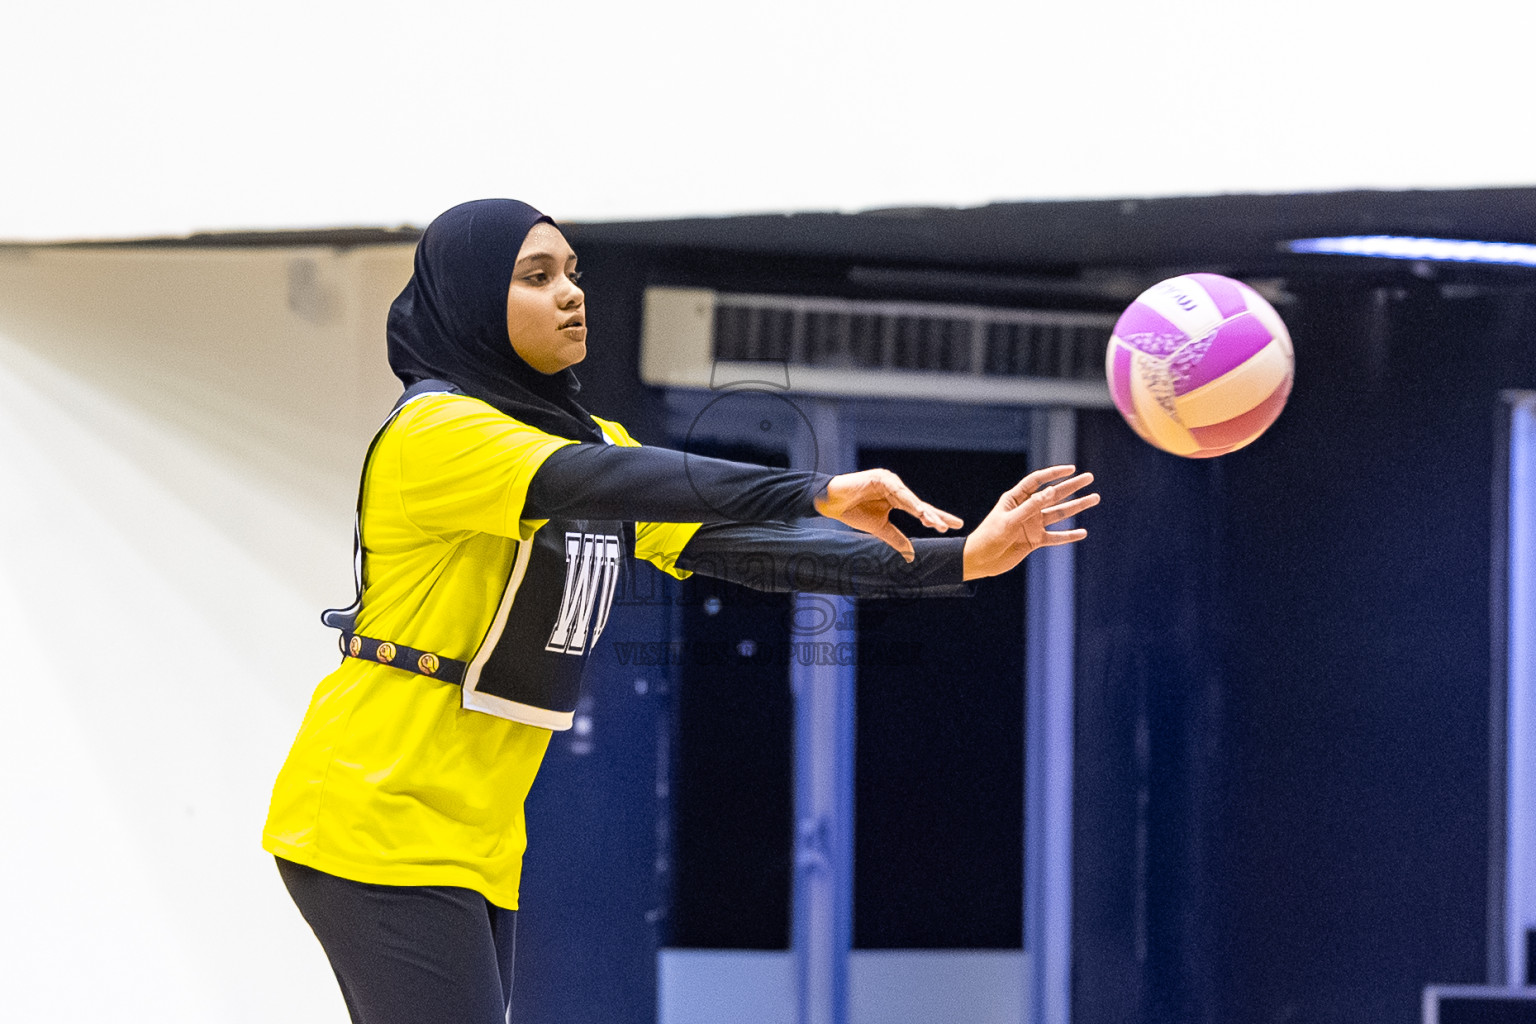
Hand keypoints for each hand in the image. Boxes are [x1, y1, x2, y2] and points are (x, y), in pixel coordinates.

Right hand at [814, 469, 963, 561]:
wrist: (831, 503)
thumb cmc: (853, 512)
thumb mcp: (879, 528)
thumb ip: (896, 538)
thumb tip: (911, 554)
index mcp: (897, 498)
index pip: (919, 510)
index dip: (934, 518)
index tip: (951, 527)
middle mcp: (896, 488)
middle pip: (920, 504)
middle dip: (937, 515)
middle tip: (955, 524)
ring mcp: (889, 481)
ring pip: (911, 499)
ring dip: (924, 511)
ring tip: (936, 523)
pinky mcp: (880, 478)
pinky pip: (897, 492)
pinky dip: (908, 501)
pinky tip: (919, 511)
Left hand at [962, 465, 1099, 579]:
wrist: (981, 560)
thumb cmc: (989, 536)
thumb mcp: (1009, 521)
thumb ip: (1030, 508)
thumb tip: (1051, 492)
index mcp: (1016, 498)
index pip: (1037, 481)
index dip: (1054, 473)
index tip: (1071, 469)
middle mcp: (1027, 509)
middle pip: (1053, 494)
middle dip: (1072, 486)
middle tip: (1089, 478)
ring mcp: (1032, 524)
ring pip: (1059, 514)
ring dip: (1076, 506)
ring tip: (1094, 498)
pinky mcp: (1035, 540)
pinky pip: (1055, 537)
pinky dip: (1069, 535)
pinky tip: (1082, 532)